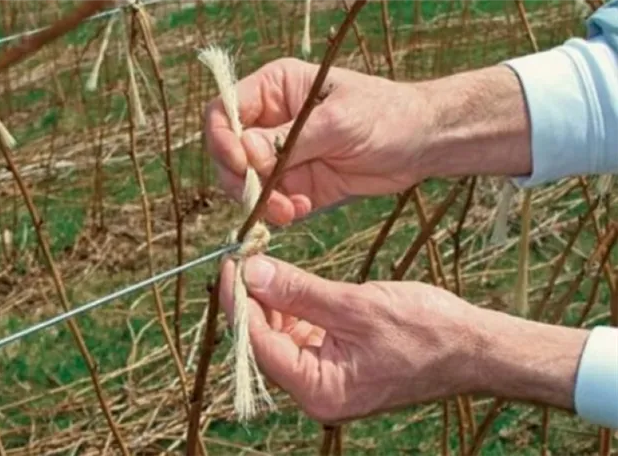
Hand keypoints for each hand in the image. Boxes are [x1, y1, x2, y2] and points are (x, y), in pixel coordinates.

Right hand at [205, 57, 433, 225]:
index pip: (224, 111)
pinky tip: (303, 210)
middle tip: (264, 197)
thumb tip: (246, 153)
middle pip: (228, 153)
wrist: (422, 144)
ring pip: (246, 183)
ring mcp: (282, 155)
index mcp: (275, 90)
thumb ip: (290, 139)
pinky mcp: (297, 184)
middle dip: (241, 179)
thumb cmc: (386, 115)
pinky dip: (279, 212)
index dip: (224, 140)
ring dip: (261, 201)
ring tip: (289, 210)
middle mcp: (271, 121)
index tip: (244, 164)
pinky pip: (271, 202)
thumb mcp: (338, 121)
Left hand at [219, 255, 586, 423]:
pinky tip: (287, 282)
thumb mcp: (356, 306)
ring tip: (261, 262)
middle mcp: (317, 391)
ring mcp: (327, 378)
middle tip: (244, 257)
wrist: (474, 347)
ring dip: (272, 301)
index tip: (230, 263)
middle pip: (265, 342)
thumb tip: (252, 272)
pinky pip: (302, 335)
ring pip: (281, 336)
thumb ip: (300, 292)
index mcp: (319, 390)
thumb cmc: (426, 331)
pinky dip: (294, 308)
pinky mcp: (337, 363)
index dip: (239, 302)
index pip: (260, 344)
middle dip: (253, 299)